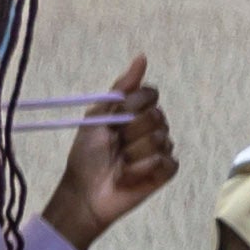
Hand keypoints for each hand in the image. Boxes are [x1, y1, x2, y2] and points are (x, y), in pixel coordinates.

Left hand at [38, 59, 175, 249]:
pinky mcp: (166, 171)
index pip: (150, 94)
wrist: (83, 192)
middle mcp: (154, 127)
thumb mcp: (98, 116)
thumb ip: (122, 88)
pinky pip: (166, 161)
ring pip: (160, 139)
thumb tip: (142, 56)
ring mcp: (162, 149)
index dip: (132, 106)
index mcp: (138, 112)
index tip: (114, 120)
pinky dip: (143, 170)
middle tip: (115, 147)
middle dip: (130, 132)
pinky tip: (129, 177)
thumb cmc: (86, 155)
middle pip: (157, 115)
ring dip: (133, 154)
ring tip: (119, 165)